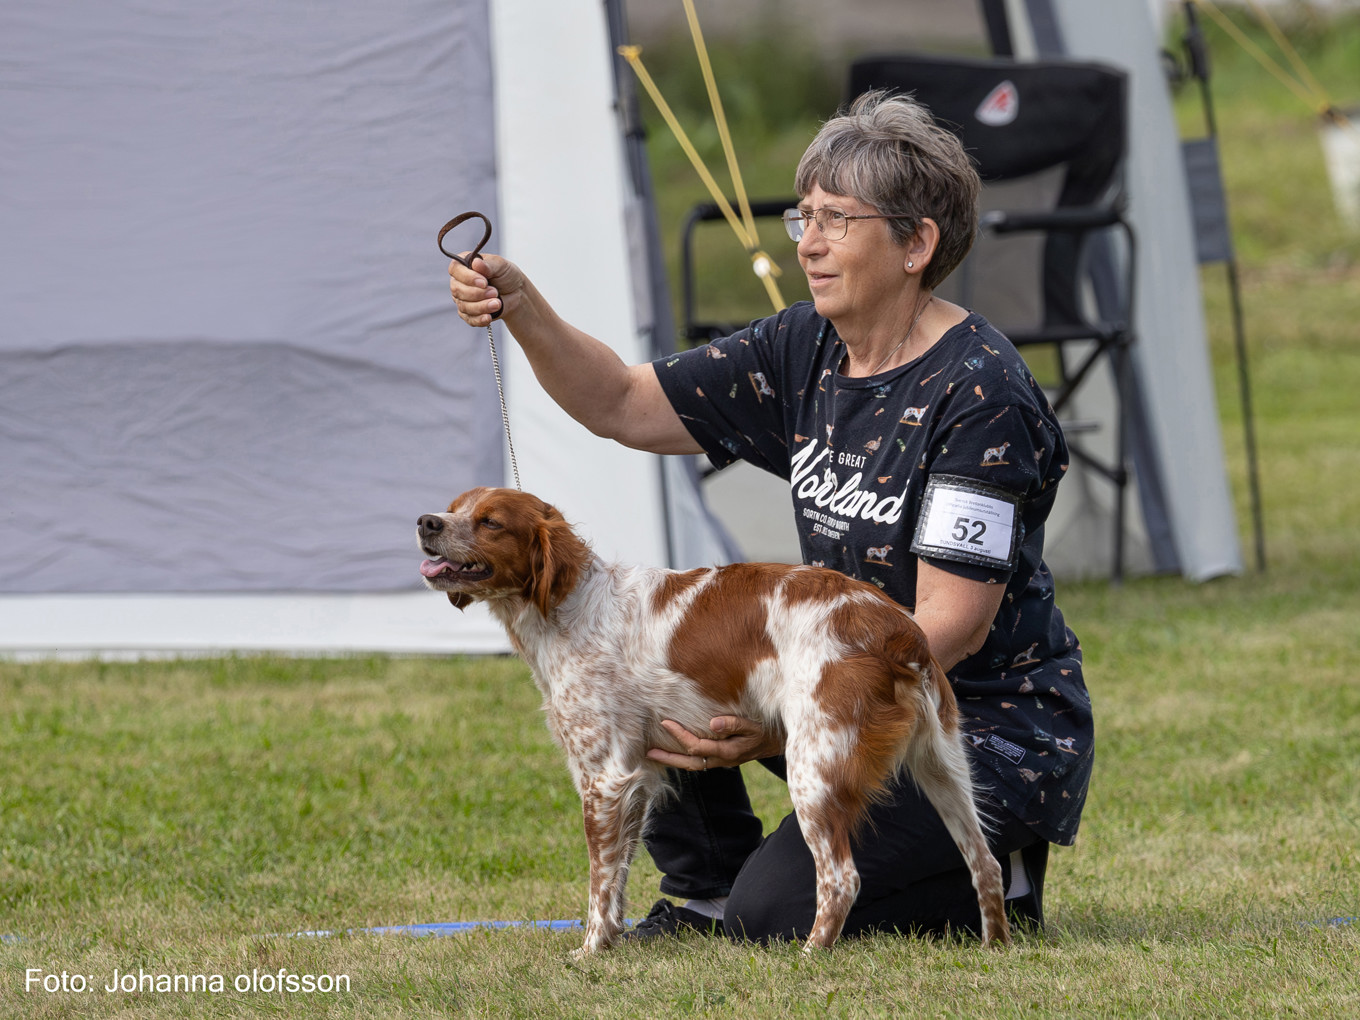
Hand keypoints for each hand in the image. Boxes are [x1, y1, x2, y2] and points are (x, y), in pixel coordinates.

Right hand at [448, 253, 522, 326]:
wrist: (516, 293)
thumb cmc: (506, 275)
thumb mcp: (501, 265)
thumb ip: (488, 265)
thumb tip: (476, 263)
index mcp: (464, 265)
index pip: (455, 269)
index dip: (467, 277)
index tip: (484, 282)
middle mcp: (459, 282)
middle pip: (457, 290)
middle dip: (477, 294)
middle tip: (494, 292)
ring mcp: (462, 299)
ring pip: (464, 306)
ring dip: (481, 306)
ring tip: (497, 303)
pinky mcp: (468, 313)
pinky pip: (469, 319)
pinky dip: (479, 319)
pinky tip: (489, 317)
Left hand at [645, 715, 782, 771]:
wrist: (782, 742)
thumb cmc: (768, 729)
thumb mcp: (754, 724)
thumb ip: (734, 723)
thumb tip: (712, 723)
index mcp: (729, 750)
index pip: (697, 745)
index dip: (679, 735)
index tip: (664, 723)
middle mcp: (723, 759)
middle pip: (690, 763)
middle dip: (668, 758)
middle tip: (648, 752)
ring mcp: (723, 761)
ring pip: (694, 765)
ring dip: (674, 761)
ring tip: (654, 755)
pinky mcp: (723, 759)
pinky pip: (700, 762)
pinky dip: (685, 759)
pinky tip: (675, 754)